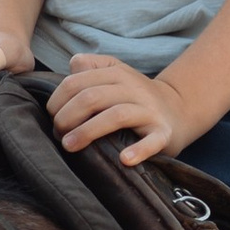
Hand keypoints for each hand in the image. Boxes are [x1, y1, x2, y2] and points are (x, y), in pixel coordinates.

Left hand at [48, 52, 189, 166]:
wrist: (177, 110)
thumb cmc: (133, 97)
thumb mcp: (113, 75)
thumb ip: (88, 69)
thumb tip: (67, 72)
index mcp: (115, 72)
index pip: (77, 82)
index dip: (57, 101)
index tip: (51, 119)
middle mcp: (132, 87)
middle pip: (92, 97)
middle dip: (67, 117)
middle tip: (58, 135)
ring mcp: (149, 110)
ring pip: (116, 115)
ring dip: (88, 131)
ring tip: (70, 146)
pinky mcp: (163, 132)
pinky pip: (152, 140)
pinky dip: (139, 150)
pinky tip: (124, 160)